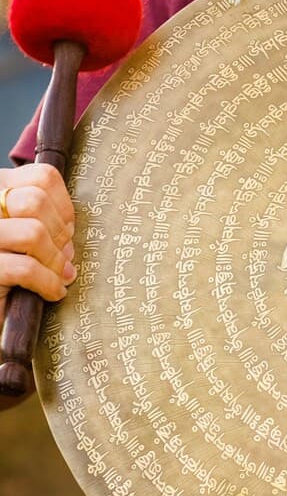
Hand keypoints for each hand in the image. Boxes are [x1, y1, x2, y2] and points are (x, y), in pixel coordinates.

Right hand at [0, 164, 75, 319]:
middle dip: (59, 233)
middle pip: (35, 202)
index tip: (66, 230)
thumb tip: (70, 230)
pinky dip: (48, 283)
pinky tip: (52, 292)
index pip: (41, 177)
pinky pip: (25, 268)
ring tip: (58, 275)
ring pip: (32, 233)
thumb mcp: (24, 236)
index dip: (64, 205)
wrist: (1, 319)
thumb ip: (42, 219)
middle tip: (63, 256)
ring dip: (54, 260)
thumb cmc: (11, 271)